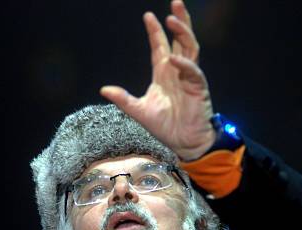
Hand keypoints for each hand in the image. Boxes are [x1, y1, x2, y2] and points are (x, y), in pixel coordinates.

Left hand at [100, 0, 215, 160]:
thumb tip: (103, 89)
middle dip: (179, 20)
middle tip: (175, 2)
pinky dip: (184, 65)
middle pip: (180, 39)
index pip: (160, 46)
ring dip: (183, 33)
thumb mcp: (139, 111)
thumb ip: (123, 99)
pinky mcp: (198, 88)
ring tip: (173, 19)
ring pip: (190, 48)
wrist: (182, 142)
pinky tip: (174, 59)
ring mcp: (189, 78)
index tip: (148, 16)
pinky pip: (193, 72)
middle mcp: (177, 71)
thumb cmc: (164, 127)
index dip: (155, 31)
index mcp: (163, 73)